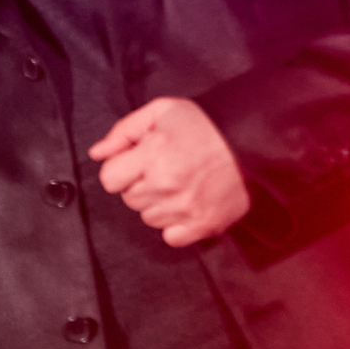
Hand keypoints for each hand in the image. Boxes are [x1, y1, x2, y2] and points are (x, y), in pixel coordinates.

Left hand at [88, 97, 250, 246]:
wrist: (251, 144)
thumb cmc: (205, 126)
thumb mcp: (161, 111)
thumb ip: (124, 131)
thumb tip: (98, 153)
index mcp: (153, 154)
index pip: (109, 179)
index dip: (121, 168)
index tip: (137, 161)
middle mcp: (167, 184)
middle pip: (129, 199)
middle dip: (140, 184)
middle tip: (163, 168)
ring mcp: (186, 208)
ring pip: (148, 218)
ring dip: (158, 204)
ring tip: (179, 183)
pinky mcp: (204, 225)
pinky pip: (171, 237)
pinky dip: (176, 224)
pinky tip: (187, 203)